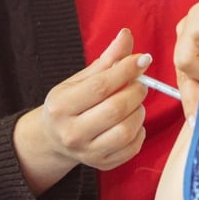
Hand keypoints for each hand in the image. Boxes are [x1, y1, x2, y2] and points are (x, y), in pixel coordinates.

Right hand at [13, 27, 151, 193]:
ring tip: (134, 102)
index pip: (100, 86)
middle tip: (140, 82)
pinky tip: (132, 120)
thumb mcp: (83, 78)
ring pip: (126, 130)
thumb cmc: (72, 101)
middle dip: (135, 91)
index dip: (126, 70)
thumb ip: (108, 58)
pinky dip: (140, 131)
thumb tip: (127, 35)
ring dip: (139, 111)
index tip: (143, 59)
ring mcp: (86, 152)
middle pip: (115, 109)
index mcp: (61, 106)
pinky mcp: (102, 165)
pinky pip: (132, 148)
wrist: (55, 137)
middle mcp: (71, 132)